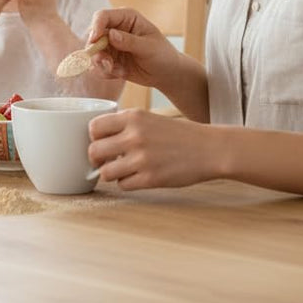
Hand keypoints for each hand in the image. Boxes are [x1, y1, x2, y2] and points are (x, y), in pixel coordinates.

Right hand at [86, 7, 181, 89]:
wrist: (167, 73)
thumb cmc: (163, 55)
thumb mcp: (149, 47)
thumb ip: (130, 41)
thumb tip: (111, 34)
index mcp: (126, 17)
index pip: (103, 16)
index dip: (96, 27)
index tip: (94, 42)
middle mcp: (115, 28)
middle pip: (93, 35)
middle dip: (97, 52)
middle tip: (108, 64)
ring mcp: (111, 44)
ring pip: (93, 53)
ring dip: (102, 65)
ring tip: (118, 71)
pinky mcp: (109, 59)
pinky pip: (98, 66)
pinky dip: (106, 72)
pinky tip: (121, 73)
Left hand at [87, 110, 215, 189]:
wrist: (209, 149)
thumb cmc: (179, 134)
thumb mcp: (150, 118)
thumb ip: (126, 125)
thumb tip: (98, 137)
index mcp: (133, 116)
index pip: (94, 127)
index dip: (94, 137)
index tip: (102, 142)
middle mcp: (134, 136)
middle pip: (94, 151)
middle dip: (97, 159)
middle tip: (107, 160)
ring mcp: (141, 158)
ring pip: (105, 172)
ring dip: (111, 173)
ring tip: (123, 170)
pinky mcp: (150, 179)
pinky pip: (123, 185)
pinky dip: (127, 183)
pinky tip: (138, 177)